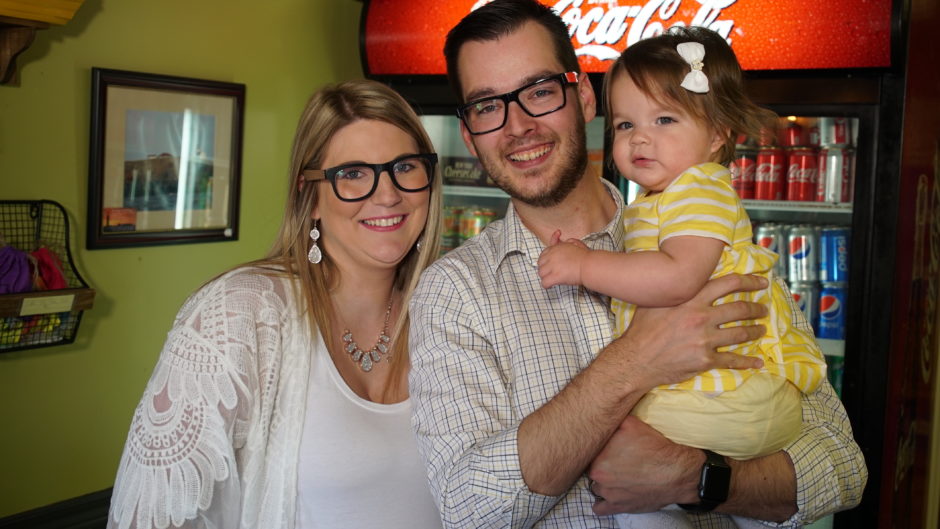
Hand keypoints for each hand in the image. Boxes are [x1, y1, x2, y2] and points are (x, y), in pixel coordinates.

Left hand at [537, 229, 589, 287]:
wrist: (589, 265)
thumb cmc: (586, 256)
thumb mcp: (576, 243)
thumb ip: (568, 241)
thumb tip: (562, 238)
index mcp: (556, 248)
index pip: (544, 253)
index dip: (545, 259)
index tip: (549, 263)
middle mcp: (552, 256)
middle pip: (540, 263)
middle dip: (544, 268)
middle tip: (550, 272)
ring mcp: (552, 266)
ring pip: (541, 273)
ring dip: (545, 276)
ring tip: (551, 279)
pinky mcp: (555, 277)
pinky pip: (544, 283)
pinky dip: (547, 285)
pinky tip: (551, 285)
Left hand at [588, 416, 700, 514]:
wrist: (676, 472)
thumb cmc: (654, 448)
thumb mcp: (631, 424)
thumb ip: (612, 421)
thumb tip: (602, 415)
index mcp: (598, 457)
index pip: (589, 451)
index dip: (599, 449)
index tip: (608, 448)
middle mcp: (599, 477)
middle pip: (592, 469)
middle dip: (601, 464)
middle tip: (616, 460)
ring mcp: (608, 494)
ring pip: (596, 487)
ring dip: (604, 482)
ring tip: (618, 475)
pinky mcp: (618, 507)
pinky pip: (600, 508)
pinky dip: (603, 502)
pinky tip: (612, 493)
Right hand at [611, 274, 768, 390]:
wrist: (636, 359)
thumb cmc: (642, 329)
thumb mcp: (655, 302)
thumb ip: (674, 291)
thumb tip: (681, 280)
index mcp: (691, 299)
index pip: (728, 284)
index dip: (749, 281)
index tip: (761, 282)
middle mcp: (702, 317)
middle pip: (740, 309)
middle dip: (756, 308)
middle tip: (764, 309)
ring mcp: (705, 340)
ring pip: (740, 333)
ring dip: (755, 331)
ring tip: (762, 330)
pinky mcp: (705, 360)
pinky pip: (732, 360)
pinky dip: (747, 362)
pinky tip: (757, 362)